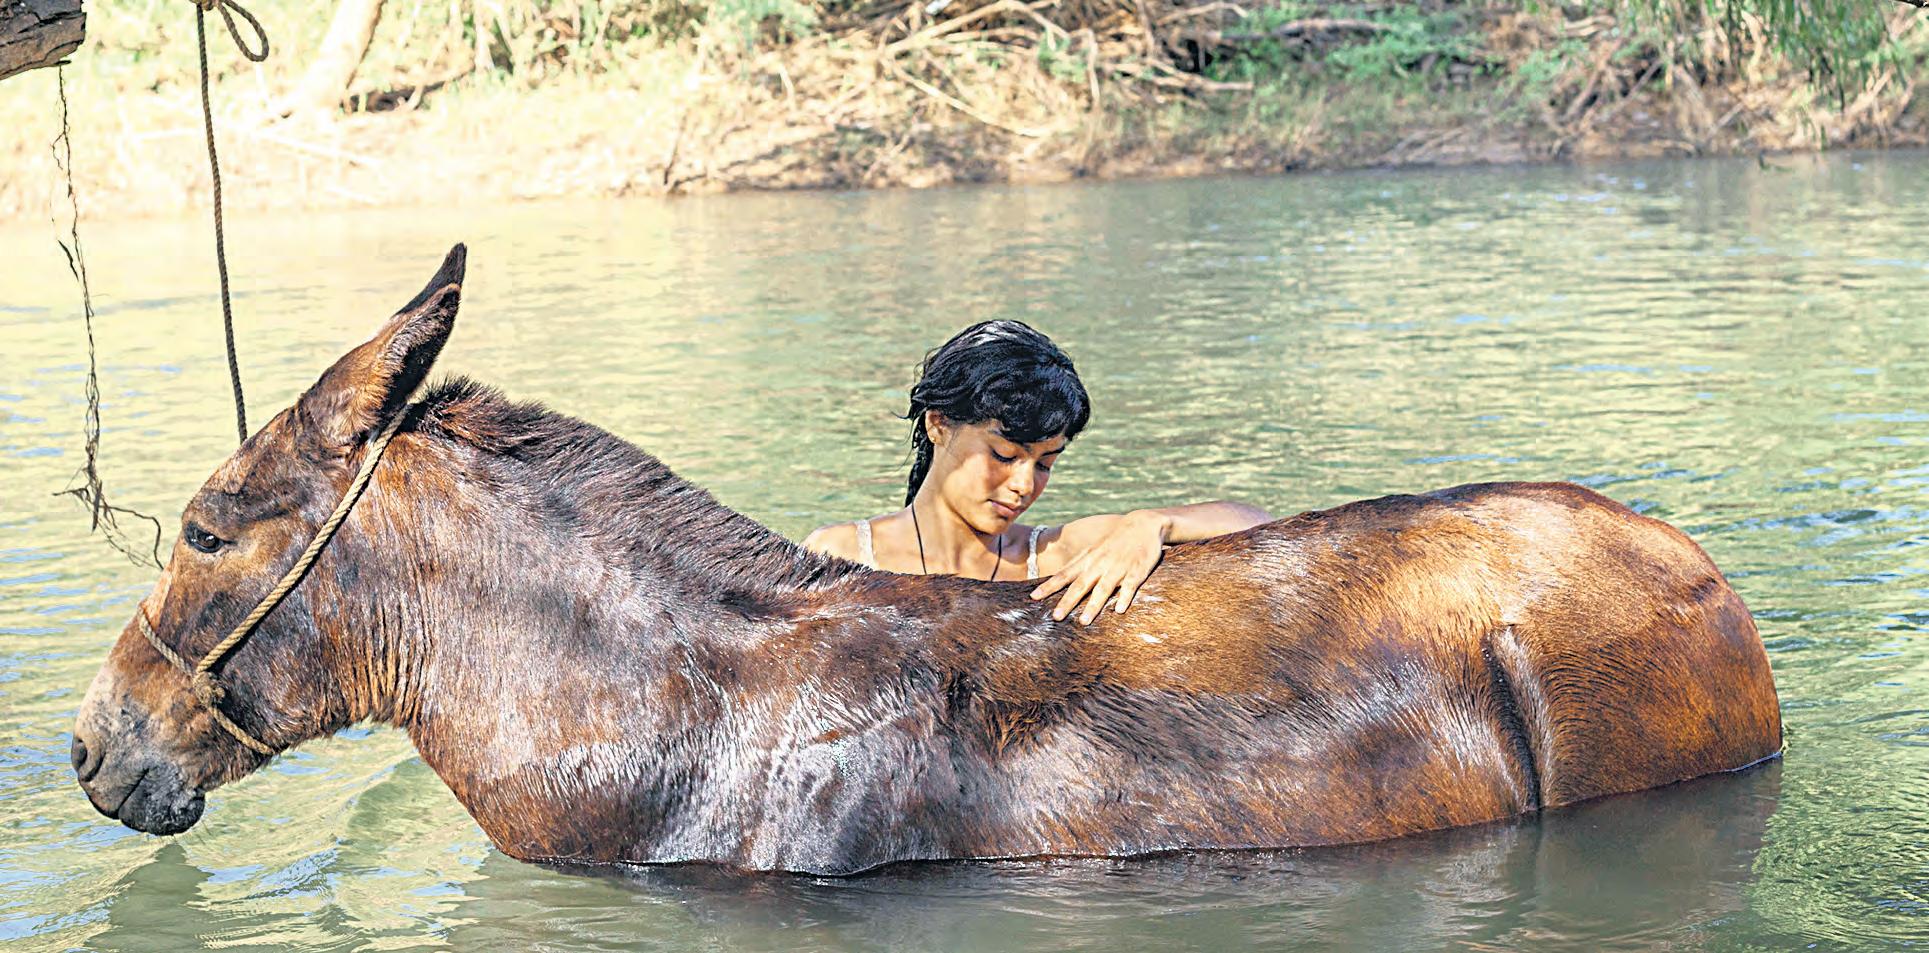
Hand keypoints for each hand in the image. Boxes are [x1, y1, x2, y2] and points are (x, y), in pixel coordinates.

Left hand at [1029, 511, 1168, 624]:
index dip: (1049, 586)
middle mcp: (1100, 564)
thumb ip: (1080, 564)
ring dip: (1093, 605)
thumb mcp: (1094, 549)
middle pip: (1080, 585)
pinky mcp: (1137, 571)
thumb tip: (1059, 579)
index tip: (1034, 598)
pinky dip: (1124, 598)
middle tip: (1055, 617)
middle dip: (1067, 601)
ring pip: (1103, 589)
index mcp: (1088, 559)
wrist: (1143, 524)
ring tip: (1083, 622)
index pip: (1064, 574)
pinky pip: (1130, 586)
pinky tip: (1119, 611)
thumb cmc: (1115, 540)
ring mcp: (1118, 568)